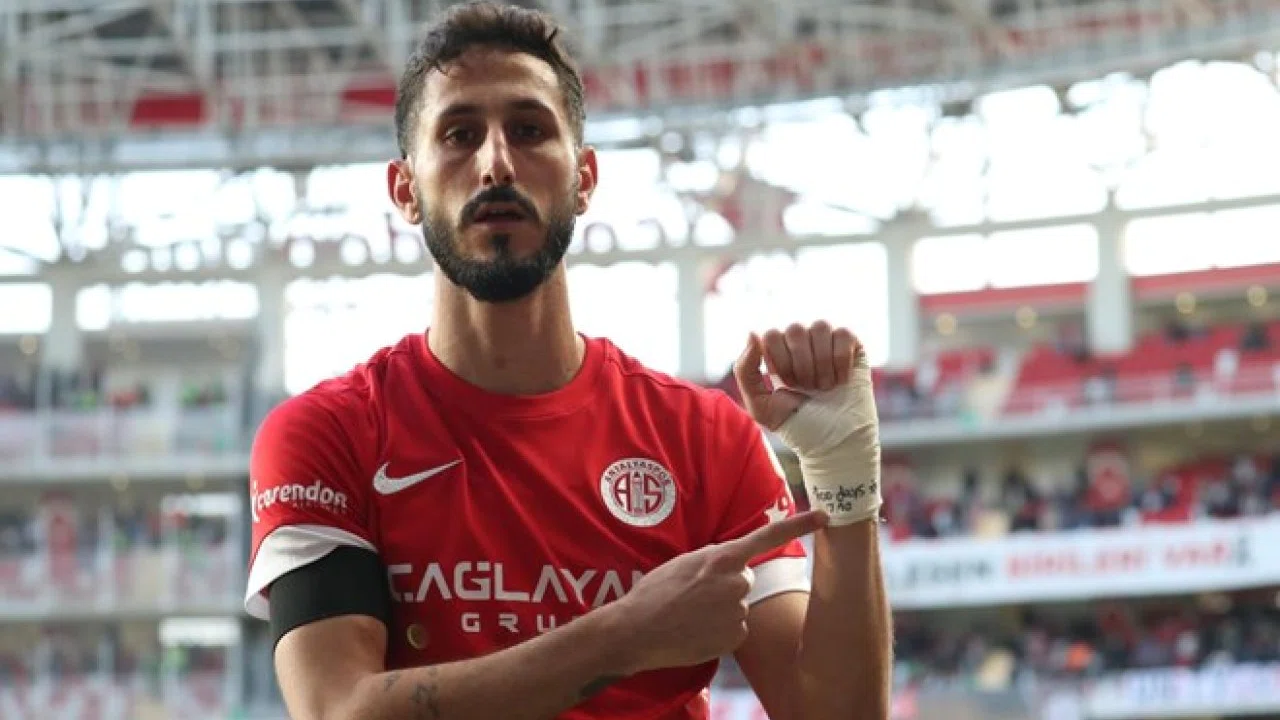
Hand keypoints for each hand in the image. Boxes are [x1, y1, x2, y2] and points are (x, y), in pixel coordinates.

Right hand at [609, 510, 826, 674]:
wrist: (638, 630)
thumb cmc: (654, 593)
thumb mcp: (683, 563)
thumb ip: (712, 560)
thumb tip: (727, 562)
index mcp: (722, 557)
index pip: (767, 536)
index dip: (799, 525)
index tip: (825, 515)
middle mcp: (736, 582)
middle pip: (745, 579)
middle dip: (726, 586)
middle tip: (695, 595)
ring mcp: (737, 610)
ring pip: (738, 606)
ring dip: (721, 610)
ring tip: (691, 614)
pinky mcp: (735, 636)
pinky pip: (735, 629)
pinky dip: (720, 631)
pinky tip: (697, 630)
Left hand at [732, 321, 858, 430]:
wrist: (833, 441)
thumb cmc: (796, 423)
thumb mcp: (760, 404)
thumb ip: (745, 370)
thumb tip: (753, 332)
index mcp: (778, 350)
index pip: (772, 334)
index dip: (781, 362)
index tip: (788, 385)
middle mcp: (802, 341)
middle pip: (795, 329)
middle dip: (801, 366)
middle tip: (808, 388)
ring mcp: (827, 341)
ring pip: (820, 326)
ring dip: (822, 364)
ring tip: (824, 386)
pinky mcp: (853, 345)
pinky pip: (844, 334)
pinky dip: (841, 362)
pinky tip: (840, 381)